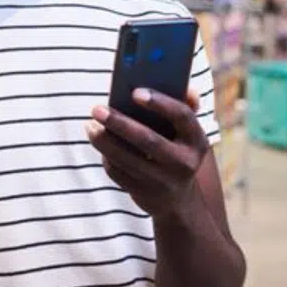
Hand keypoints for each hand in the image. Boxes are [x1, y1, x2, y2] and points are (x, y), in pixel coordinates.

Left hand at [85, 88, 208, 219]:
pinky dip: (105, 157)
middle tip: (96, 109)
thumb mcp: (185, 132)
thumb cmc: (175, 149)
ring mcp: (164, 181)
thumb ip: (184, 106)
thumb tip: (185, 87)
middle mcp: (184, 163)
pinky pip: (119, 173)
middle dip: (119, 123)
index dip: (160, 103)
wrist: (177, 199)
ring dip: (104, 140)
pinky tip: (98, 142)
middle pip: (149, 140)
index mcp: (196, 140)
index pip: (182, 117)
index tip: (134, 92)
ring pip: (128, 159)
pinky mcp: (145, 193)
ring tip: (90, 124)